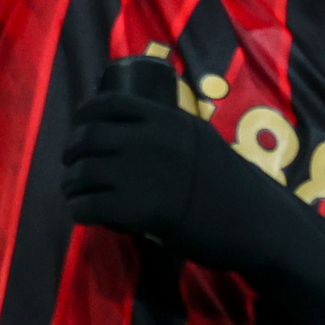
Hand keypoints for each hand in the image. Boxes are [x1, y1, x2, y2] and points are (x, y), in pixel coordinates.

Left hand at [62, 91, 287, 272]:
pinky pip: (91, 206)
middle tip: (70, 162)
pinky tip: (81, 213)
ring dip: (71, 182)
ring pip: (84, 171)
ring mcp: (141, 173)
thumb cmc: (231, 182)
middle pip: (89, 136)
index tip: (78, 124)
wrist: (254, 221)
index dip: (85, 113)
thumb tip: (138, 128)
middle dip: (71, 149)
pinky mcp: (138, 209)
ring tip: (72, 190)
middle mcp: (148, 139)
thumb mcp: (200, 138)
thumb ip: (170, 131)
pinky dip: (79, 210)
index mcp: (165, 118)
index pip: (109, 104)